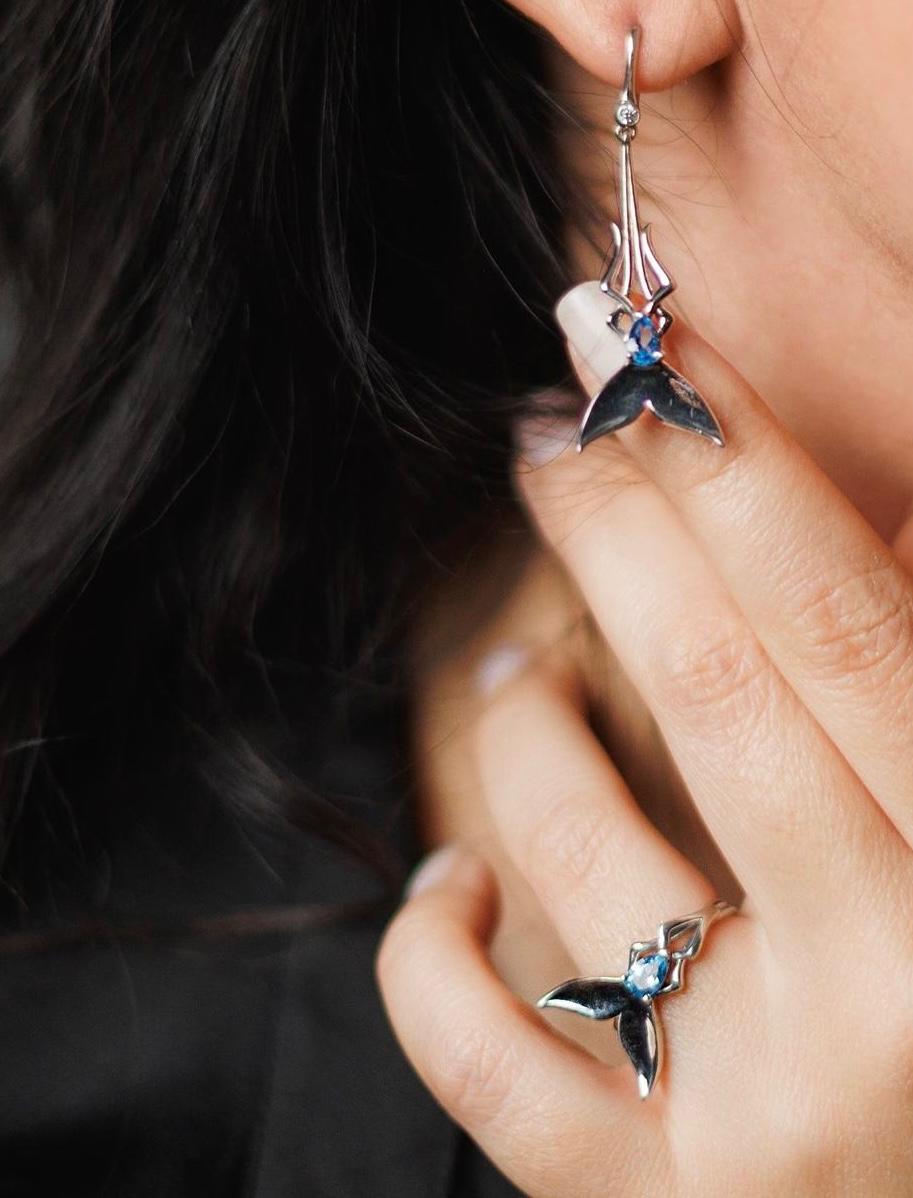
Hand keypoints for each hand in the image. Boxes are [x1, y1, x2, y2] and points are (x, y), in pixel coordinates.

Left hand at [376, 312, 912, 1195]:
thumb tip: (878, 522)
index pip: (836, 613)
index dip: (732, 456)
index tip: (638, 342)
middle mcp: (879, 997)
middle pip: (709, 686)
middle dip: (611, 524)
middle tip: (543, 427)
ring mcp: (748, 1115)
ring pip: (576, 852)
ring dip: (520, 720)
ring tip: (511, 666)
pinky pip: (481, 1061)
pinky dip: (433, 951)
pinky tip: (450, 886)